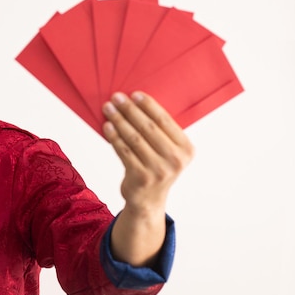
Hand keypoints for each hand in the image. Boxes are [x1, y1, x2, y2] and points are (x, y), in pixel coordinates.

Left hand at [102, 91, 193, 265]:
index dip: (148, 105)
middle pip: (148, 127)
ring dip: (119, 121)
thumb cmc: (156, 167)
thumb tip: (135, 102)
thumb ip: (160, 131)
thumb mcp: (168, 151)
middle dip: (130, 110)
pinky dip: (114, 137)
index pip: (165, 120)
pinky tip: (107, 126)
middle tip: (116, 98)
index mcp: (187, 149)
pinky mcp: (140, 178)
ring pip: (134, 138)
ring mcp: (158, 170)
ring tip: (108, 109)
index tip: (134, 94)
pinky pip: (124, 151)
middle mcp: (175, 160)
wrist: (148, 200)